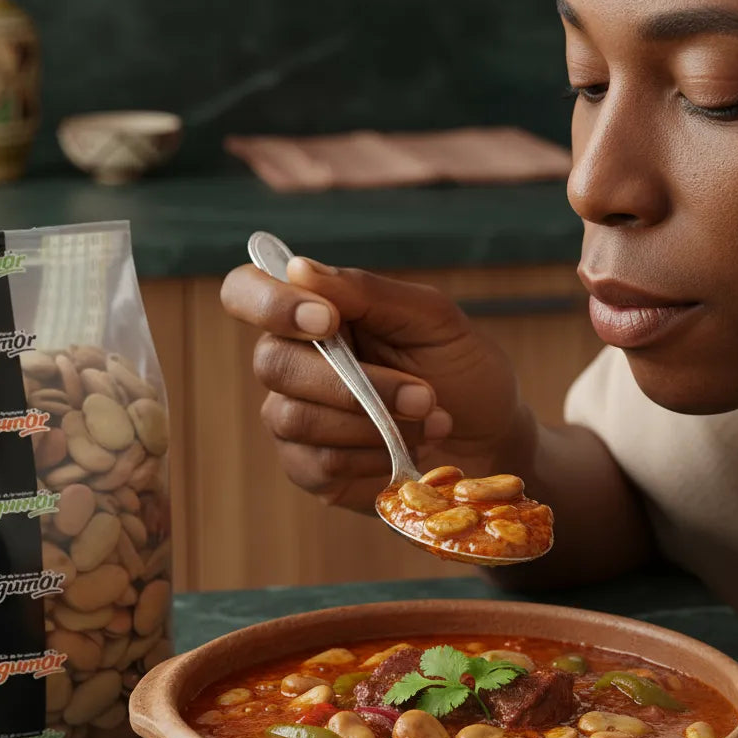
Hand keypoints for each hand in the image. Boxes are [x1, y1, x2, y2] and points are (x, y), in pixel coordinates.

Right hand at [220, 256, 532, 513]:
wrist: (491, 437)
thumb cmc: (460, 368)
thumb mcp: (432, 319)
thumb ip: (367, 293)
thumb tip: (297, 268)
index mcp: (314, 313)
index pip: (246, 292)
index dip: (268, 303)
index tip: (326, 319)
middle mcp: (293, 363)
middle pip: (271, 364)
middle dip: (349, 384)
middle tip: (423, 394)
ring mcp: (296, 418)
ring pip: (293, 418)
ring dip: (370, 423)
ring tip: (431, 421)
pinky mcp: (310, 469)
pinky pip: (317, 463)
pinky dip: (370, 457)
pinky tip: (405, 453)